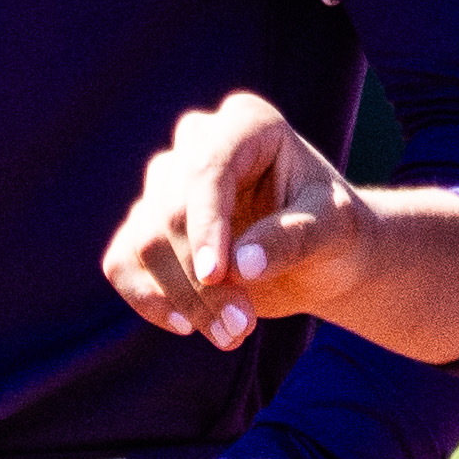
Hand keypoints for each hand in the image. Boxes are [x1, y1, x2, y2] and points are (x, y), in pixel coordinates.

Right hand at [106, 91, 364, 349]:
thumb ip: (293, 238)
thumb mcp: (335, 230)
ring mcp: (167, 183)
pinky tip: (186, 325)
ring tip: (230, 334)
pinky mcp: (149, 225)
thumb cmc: (335, 230)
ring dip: (180, 298)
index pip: (207, 167)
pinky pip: (122, 261)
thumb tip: (240, 266)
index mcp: (246, 123)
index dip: (205, 223)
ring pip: (145, 241)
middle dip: (199, 279)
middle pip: (170, 211)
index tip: (216, 276)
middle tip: (240, 328)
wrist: (323, 257)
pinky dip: (147, 299)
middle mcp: (198, 143)